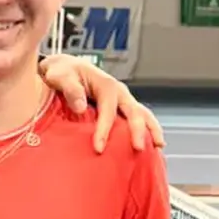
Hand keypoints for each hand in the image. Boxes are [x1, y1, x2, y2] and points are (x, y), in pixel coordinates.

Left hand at [37, 54, 165, 151]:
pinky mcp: (122, 107)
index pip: (109, 110)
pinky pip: (138, 118)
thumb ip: (70, 89)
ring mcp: (123, 99)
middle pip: (134, 111)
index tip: (99, 149)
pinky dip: (147, 129)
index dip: (105, 130)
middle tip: (138, 149)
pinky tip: (153, 144)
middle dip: (138, 130)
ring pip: (142, 114)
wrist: (64, 69)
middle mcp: (119, 91)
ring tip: (158, 147)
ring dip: (151, 129)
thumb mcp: (60, 76)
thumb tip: (80, 106)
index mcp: (106, 85)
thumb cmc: (61, 73)